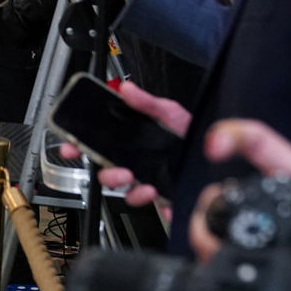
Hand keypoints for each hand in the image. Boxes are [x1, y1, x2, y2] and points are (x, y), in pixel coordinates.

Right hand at [59, 80, 190, 210]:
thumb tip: (126, 89)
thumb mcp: (171, 113)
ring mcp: (145, 178)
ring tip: (129, 176)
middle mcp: (135, 160)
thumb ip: (147, 103)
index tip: (70, 143)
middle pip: (102, 165)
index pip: (100, 141)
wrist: (219, 158)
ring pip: (118, 186)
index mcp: (133, 140)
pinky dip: (142, 196)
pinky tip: (151, 190)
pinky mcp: (159, 196)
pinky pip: (142, 201)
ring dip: (119, 182)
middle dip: (94, 165)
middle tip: (96, 161)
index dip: (81, 143)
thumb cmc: (192, 135)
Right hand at [191, 121, 290, 290]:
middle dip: (209, 209)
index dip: (233, 135)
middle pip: (223, 191)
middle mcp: (278, 211)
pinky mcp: (257, 272)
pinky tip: (216, 273)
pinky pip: (221, 261)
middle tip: (217, 234)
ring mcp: (265, 242)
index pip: (261, 145)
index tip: (214, 148)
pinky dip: (210, 263)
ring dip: (209, 241)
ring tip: (222, 261)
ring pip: (215, 227)